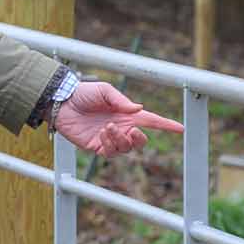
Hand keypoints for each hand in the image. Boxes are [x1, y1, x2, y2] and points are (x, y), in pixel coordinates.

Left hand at [52, 79, 182, 156]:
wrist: (62, 102)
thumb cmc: (83, 93)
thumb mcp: (104, 90)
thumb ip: (121, 100)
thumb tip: (138, 109)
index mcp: (126, 113)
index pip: (151, 121)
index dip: (167, 125)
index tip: (181, 129)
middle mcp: (120, 127)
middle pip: (140, 141)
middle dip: (140, 139)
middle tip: (131, 129)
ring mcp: (108, 138)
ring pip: (125, 148)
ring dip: (120, 139)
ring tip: (108, 127)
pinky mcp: (96, 146)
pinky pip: (110, 152)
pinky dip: (109, 144)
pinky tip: (102, 133)